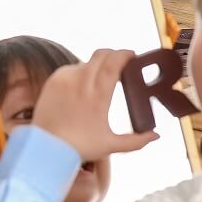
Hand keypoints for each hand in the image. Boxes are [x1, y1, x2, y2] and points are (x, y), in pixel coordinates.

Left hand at [32, 49, 158, 162]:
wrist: (46, 147)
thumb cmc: (79, 148)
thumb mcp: (110, 146)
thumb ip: (136, 141)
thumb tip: (156, 136)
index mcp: (98, 95)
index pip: (113, 63)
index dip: (124, 54)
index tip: (132, 54)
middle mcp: (81, 82)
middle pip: (101, 55)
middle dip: (113, 54)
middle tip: (120, 61)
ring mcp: (65, 79)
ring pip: (86, 62)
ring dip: (96, 65)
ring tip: (102, 77)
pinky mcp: (53, 81)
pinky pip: (71, 69)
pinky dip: (80, 72)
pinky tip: (83, 84)